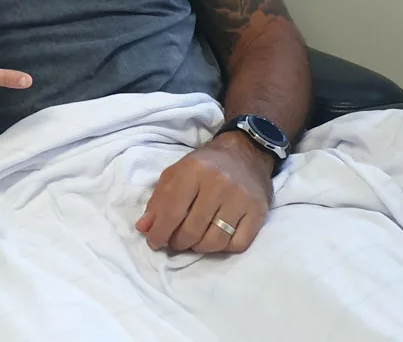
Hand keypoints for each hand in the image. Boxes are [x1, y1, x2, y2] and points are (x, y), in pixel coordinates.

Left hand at [135, 132, 272, 253]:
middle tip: (173, 242)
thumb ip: (158, 200)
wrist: (244, 154)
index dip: (160, 232)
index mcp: (193, 170)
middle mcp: (219, 184)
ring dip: (198, 248)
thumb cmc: (205, 165)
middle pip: (192, 230)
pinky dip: (222, 248)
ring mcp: (241, 199)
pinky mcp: (258, 212)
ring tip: (192, 241)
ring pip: (215, 241)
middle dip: (178, 242)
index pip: (172, 211)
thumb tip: (144, 228)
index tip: (154, 241)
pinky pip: (237, 244)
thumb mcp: (176, 174)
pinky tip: (214, 239)